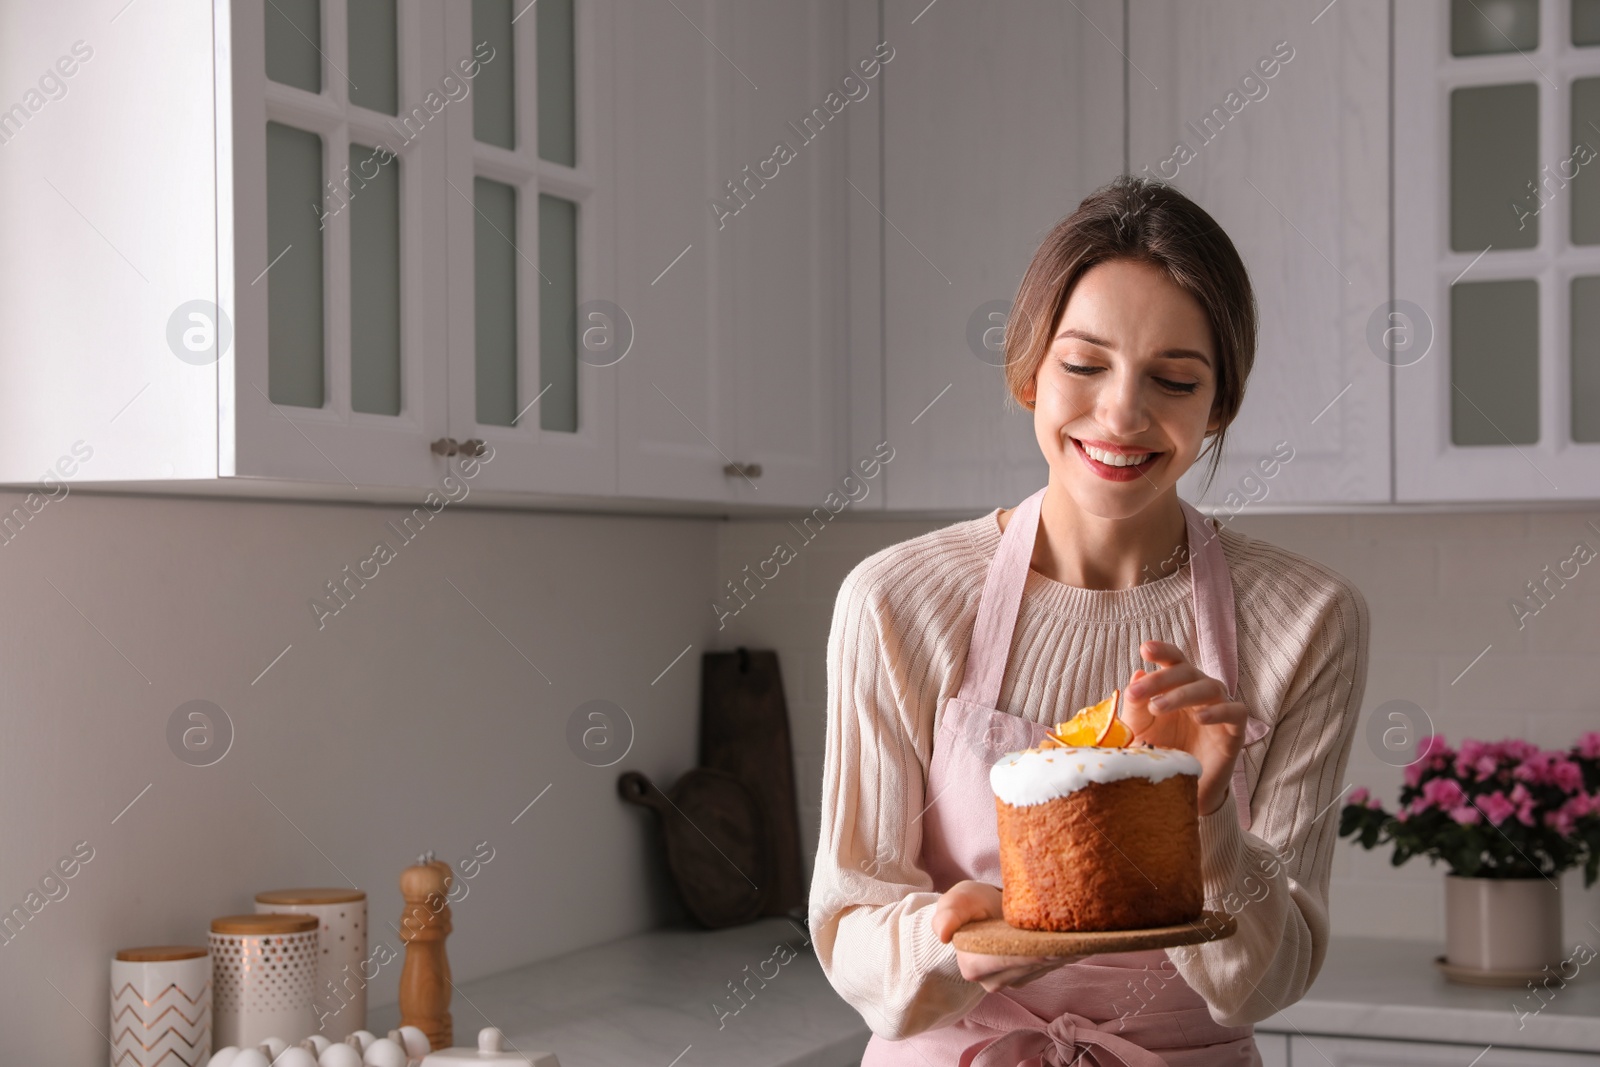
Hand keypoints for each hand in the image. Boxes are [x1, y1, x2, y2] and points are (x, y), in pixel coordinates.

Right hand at [930, 880, 1082, 991]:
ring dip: (1062, 951)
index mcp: (973, 964)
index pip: (1005, 960)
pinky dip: (1065, 951)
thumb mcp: (957, 900)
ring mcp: (1015, 980)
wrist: (984, 911)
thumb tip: (942, 934)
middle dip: (1051, 951)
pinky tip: (1076, 939)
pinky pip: (1051, 965)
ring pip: (1044, 966)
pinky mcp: (1032, 976)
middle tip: (1074, 935)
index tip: (1050, 940)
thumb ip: (949, 914)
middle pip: (1029, 965)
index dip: (1028, 951)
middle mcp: (994, 980)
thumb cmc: (970, 904)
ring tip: (1078, 935)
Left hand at [1122, 640, 1246, 815]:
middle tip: (1138, 693)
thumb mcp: (1139, 729)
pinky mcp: (1235, 732)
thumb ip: (1136, 704)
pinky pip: (1235, 712)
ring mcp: (1220, 709)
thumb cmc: (1160, 752)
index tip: (1145, 649)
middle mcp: (1200, 692)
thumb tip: (1137, 674)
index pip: (1174, 661)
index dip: (1163, 651)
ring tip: (1158, 706)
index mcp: (1177, 686)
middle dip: (1161, 678)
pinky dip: (1219, 711)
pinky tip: (1200, 718)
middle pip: (1187, 672)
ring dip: (1182, 694)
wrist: (1178, 789)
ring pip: (1210, 687)